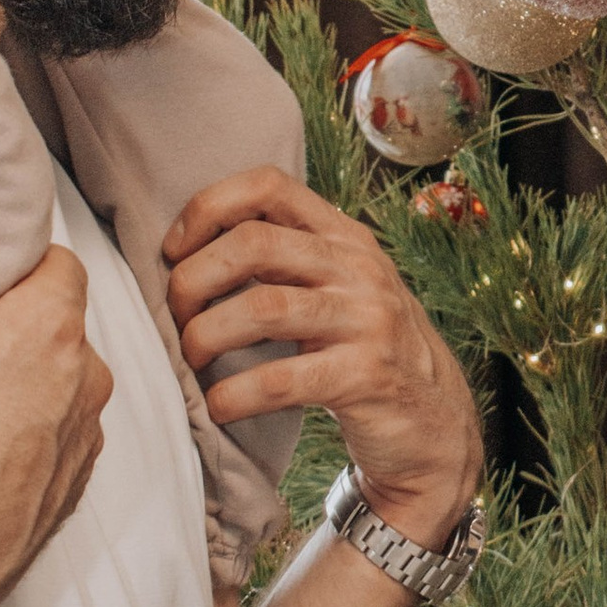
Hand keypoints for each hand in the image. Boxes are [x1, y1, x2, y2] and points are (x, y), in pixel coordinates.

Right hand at [0, 168, 111, 606]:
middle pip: (62, 330)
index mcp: (50, 327)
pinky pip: (58, 450)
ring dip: (29, 388)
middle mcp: (87, 380)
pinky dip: (29, 444)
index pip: (60, 266)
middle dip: (20, 327)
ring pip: (65, 392)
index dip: (24, 263)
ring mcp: (84, 441)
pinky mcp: (70, 494)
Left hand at [162, 169, 482, 538]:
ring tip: (190, 358)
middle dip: (194, 279)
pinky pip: (281, 379)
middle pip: (254, 243)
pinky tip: (218, 406)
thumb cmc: (361, 349)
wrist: (432, 420)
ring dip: (206, 335)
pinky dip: (234, 394)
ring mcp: (368, 320)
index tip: (174, 251)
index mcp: (344, 236)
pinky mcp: (366, 376)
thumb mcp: (338, 287)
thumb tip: (189, 248)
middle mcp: (359, 268)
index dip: (208, 208)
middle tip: (176, 316)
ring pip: (262, 306)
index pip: (268, 186)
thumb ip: (287, 258)